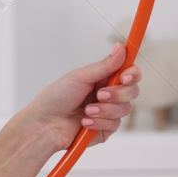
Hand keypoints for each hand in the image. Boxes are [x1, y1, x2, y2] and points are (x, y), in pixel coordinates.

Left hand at [22, 42, 140, 152]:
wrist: (44, 123)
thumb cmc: (56, 97)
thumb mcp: (79, 77)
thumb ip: (104, 65)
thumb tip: (121, 48)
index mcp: (103, 78)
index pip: (129, 73)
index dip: (132, 74)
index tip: (125, 77)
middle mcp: (108, 94)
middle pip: (132, 91)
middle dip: (117, 94)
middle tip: (99, 95)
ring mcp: (108, 112)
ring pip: (125, 109)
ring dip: (105, 110)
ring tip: (86, 111)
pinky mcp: (106, 129)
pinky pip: (115, 125)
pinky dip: (99, 122)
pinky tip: (84, 122)